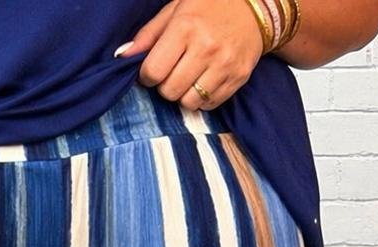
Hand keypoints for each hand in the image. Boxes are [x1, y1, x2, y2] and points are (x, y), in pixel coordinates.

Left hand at [115, 0, 264, 109]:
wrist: (255, 6)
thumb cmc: (209, 6)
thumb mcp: (175, 9)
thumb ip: (148, 35)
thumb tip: (122, 56)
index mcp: (186, 27)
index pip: (153, 71)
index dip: (147, 75)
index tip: (153, 69)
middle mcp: (206, 48)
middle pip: (169, 91)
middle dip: (165, 85)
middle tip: (172, 72)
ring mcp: (225, 65)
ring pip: (188, 103)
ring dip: (183, 95)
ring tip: (188, 77)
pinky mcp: (238, 78)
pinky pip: (209, 105)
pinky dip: (202, 98)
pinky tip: (204, 80)